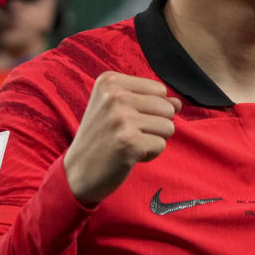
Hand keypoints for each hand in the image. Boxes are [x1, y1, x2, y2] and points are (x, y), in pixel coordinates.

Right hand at [63, 72, 180, 205]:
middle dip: (155, 125)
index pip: (159, 90)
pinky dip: (149, 154)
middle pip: (167, 107)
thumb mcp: (120, 110)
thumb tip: (178, 102)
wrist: (75, 173)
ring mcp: (121, 119)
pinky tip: (128, 156)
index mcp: (110, 81)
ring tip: (128, 144)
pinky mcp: (129, 142)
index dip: (150, 108)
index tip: (124, 119)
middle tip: (127, 134)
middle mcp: (114, 96)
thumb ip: (151, 101)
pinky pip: (161, 145)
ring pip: (168, 126)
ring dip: (153, 139)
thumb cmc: (102, 138)